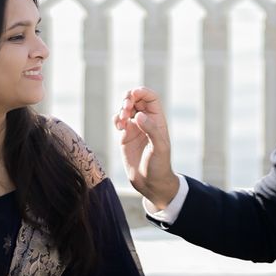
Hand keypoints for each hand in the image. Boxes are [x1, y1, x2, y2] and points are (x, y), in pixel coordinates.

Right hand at [115, 88, 179, 208]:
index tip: (134, 93)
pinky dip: (116, 119)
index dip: (142, 92)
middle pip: (136, 100)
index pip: (150, 98)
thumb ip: (150, 130)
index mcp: (157, 120)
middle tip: (126, 107)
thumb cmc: (159, 165)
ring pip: (125, 109)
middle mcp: (146, 121)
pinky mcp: (124, 136)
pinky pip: (118, 121)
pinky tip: (119, 126)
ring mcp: (134, 128)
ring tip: (122, 119)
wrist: (150, 183)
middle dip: (129, 98)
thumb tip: (139, 115)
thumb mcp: (159, 147)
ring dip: (121, 109)